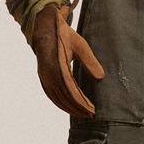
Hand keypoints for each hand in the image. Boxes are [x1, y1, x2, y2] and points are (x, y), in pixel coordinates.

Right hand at [32, 3, 104, 117]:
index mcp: (58, 68)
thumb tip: (101, 77)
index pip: (72, 93)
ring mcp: (44, 76)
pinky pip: (50, 94)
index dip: (82, 104)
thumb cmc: (64, 35)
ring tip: (82, 113)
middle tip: (91, 115)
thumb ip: (90, 61)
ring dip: (69, 108)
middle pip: (64, 99)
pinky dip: (60, 103)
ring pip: (56, 99)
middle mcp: (49, 75)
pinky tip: (68, 106)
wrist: (44, 27)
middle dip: (78, 109)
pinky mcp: (42, 76)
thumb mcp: (80, 45)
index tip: (93, 111)